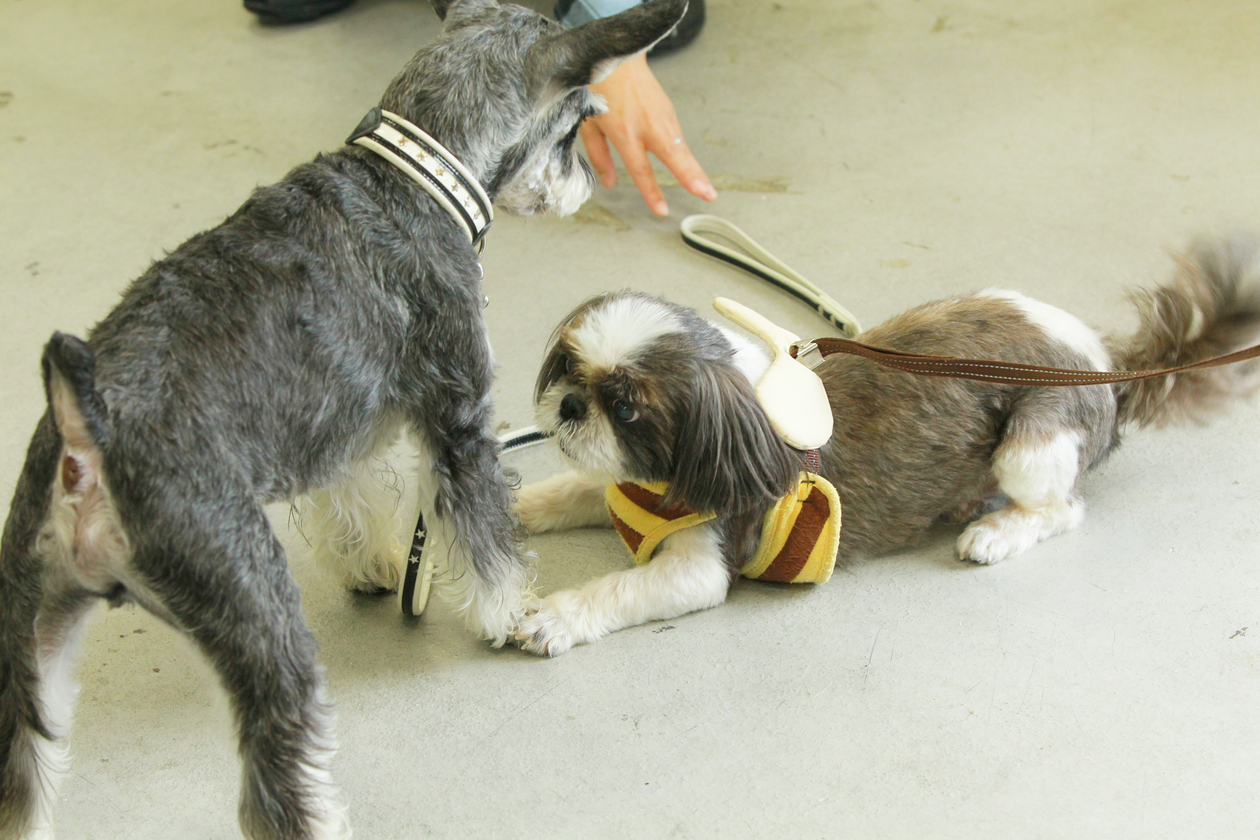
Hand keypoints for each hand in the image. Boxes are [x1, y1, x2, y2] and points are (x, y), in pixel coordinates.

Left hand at [580, 53, 715, 215]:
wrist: (616, 56)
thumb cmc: (598, 89)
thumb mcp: (589, 124)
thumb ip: (599, 156)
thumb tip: (609, 183)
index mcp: (623, 131)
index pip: (640, 168)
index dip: (652, 191)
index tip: (662, 210)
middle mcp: (646, 124)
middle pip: (674, 156)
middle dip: (692, 177)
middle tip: (707, 194)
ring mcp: (661, 115)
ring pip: (681, 148)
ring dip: (695, 169)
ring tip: (708, 190)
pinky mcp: (668, 110)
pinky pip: (678, 137)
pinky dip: (686, 155)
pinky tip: (693, 170)